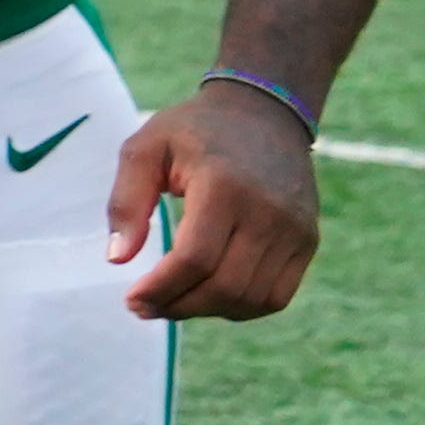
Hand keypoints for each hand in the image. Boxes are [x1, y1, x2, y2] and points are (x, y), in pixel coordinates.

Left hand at [109, 87, 322, 320]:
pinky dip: (241, 307)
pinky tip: (208, 297)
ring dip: (208, 311)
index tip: (131, 300)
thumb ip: (126, 201)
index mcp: (224, 185)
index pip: (195, 258)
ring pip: (252, 298)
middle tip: (145, 308)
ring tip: (173, 303)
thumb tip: (117, 259)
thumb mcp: (144, 148)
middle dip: (179, 306)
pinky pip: (277, 296)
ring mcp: (295, 230)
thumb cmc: (192, 131)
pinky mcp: (308, 241)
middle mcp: (268, 212)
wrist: (263, 112)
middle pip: (225, 286)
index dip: (161, 289)